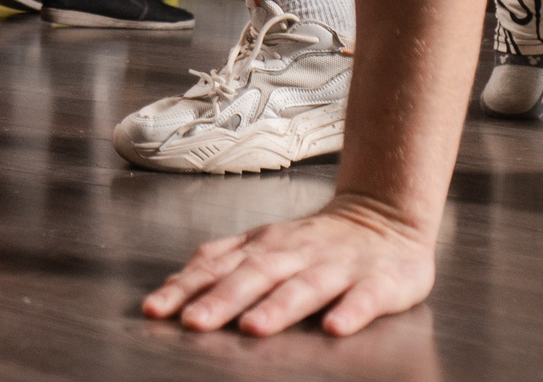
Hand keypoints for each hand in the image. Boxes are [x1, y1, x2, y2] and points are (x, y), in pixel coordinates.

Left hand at [141, 196, 436, 336]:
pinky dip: (351, 312)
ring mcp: (338, 267)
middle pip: (256, 275)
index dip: (186, 287)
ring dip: (278, 307)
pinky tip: (335, 328)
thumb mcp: (264, 242)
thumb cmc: (316, 240)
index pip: (218, 266)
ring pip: (305, 287)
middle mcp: (297, 253)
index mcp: (265, 246)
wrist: (387, 214)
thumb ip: (222, 259)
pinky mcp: (380, 281)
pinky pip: (366, 298)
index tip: (155, 309)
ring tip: (253, 328)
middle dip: (222, 300)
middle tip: (193, 323)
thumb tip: (175, 284)